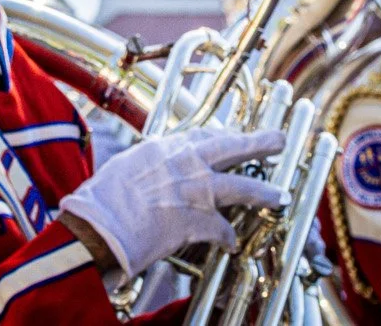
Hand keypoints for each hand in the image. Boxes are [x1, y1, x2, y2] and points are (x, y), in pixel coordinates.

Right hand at [57, 127, 286, 277]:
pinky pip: (223, 230)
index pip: (202, 135)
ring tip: (280, 196)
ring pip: (241, 187)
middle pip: (232, 147)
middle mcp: (186, 163)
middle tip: (279, 139)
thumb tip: (147, 170)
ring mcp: (195, 191)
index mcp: (165, 147)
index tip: (232, 137)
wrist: (101, 225)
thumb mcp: (124, 167)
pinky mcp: (198, 221)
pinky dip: (228, 238)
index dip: (222, 136)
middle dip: (259, 142)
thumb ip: (145, 165)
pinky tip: (232, 244)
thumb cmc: (102, 198)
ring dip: (263, 192)